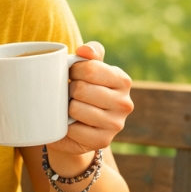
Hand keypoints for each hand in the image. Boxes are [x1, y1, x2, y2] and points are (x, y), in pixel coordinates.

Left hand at [47, 41, 133, 156]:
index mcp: (122, 80)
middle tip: (70, 95)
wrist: (76, 124)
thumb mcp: (87, 68)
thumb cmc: (82, 89)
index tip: (71, 75)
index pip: (89, 69)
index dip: (72, 71)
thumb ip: (90, 53)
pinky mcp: (103, 141)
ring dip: (66, 108)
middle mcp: (125, 103)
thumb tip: (85, 50)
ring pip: (76, 109)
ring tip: (71, 109)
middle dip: (68, 90)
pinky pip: (73, 129)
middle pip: (81, 89)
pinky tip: (71, 124)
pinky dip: (66, 127)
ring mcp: (116, 124)